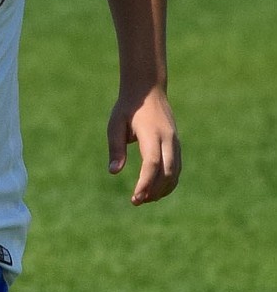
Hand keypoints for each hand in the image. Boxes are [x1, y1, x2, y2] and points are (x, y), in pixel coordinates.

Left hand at [107, 86, 180, 203]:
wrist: (149, 90)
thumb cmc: (128, 108)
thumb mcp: (115, 124)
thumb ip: (115, 148)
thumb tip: (114, 172)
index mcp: (152, 133)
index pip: (152, 163)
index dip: (145, 183)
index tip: (134, 197)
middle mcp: (168, 139)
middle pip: (167, 171)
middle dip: (154, 190)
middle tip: (136, 201)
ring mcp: (175, 142)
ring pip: (175, 172)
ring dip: (162, 189)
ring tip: (144, 199)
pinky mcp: (176, 145)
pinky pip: (176, 167)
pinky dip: (169, 182)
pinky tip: (156, 191)